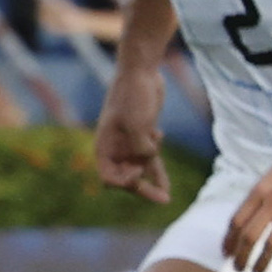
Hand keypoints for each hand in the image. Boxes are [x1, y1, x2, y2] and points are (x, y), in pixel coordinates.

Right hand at [93, 73, 172, 203]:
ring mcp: (130, 142)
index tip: (137, 174)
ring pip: (139, 170)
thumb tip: (148, 160)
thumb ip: (141, 147)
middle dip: (140, 188)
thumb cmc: (133, 96)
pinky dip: (157, 172)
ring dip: (151, 182)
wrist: (142, 73)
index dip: (123, 182)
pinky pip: (150, 160)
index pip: (108, 177)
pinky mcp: (144, 136)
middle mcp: (115, 147)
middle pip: (125, 177)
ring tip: (165, 198)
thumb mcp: (137, 123)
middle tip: (163, 199)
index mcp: (105, 145)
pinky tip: (165, 187)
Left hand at [223, 130, 271, 271]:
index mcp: (260, 190)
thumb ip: (259, 197)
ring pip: (271, 244)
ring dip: (261, 262)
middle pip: (250, 236)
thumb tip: (248, 221)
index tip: (226, 253)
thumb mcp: (271, 176)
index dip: (228, 240)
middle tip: (238, 269)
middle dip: (241, 256)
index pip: (237, 221)